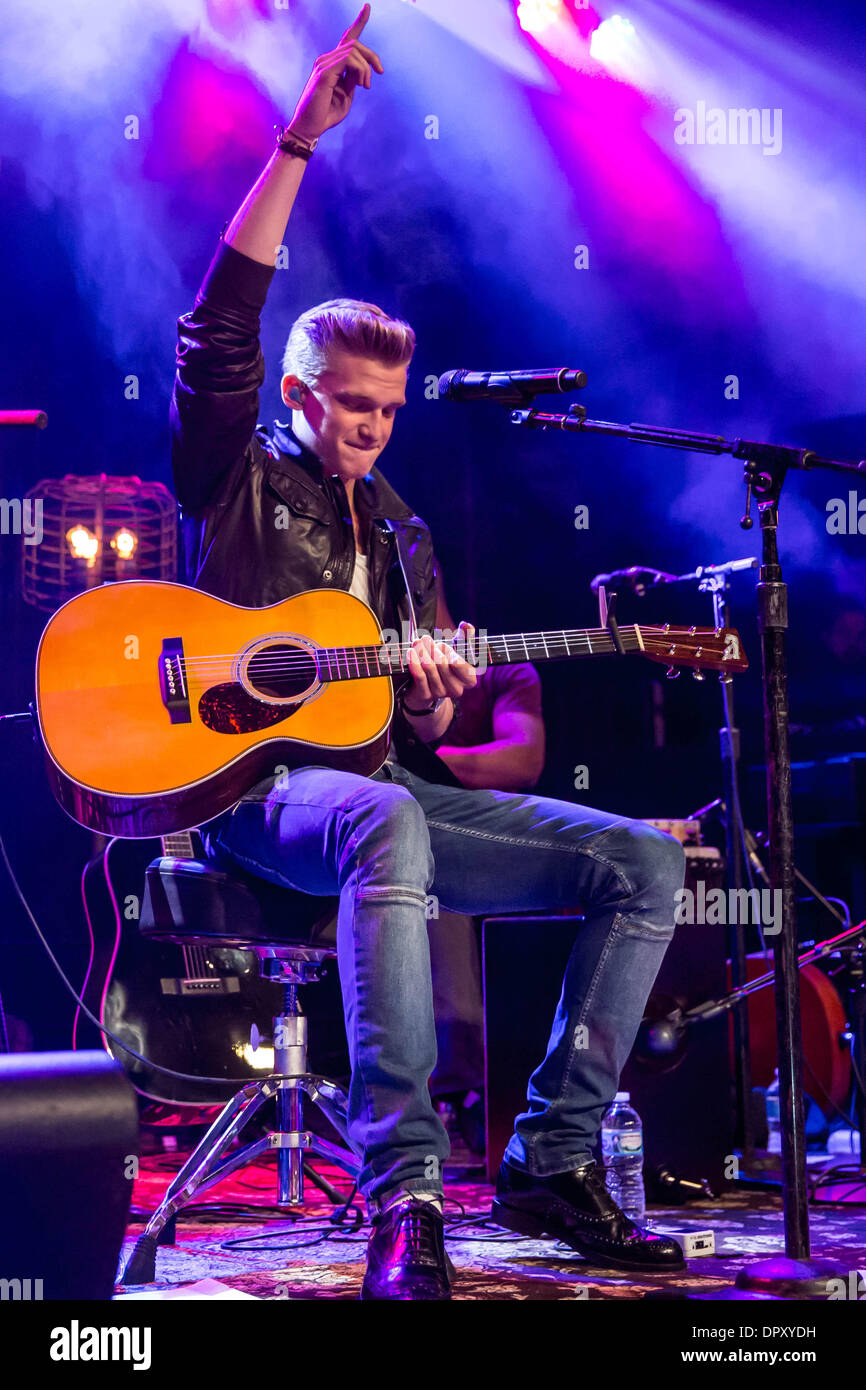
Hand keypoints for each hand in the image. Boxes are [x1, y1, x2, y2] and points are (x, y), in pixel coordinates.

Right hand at [288, 4, 382, 141]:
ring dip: (366, 68)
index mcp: (332, 64)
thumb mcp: (346, 96)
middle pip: (354, 43)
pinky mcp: (324, 72)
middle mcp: (326, 60)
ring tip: (365, 86)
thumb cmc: (326, 114)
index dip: (359, 22)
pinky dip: (359, 71)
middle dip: (372, 56)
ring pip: (353, 51)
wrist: (311, 128)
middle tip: (379, 72)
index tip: (368, 7)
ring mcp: (323, 64)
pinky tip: (360, 85)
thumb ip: (353, 80)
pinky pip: (348, 60)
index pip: (346, 38)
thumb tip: (362, 70)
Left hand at [405, 622, 477, 708]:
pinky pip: (420, 676)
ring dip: (422, 652)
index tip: (441, 644)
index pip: (462, 666)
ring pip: (430, 668)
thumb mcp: (458, 649)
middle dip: (432, 648)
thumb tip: (466, 625)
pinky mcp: (427, 695)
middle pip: (443, 664)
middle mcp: (457, 689)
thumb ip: (465, 636)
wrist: (429, 683)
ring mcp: (441, 693)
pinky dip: (414, 662)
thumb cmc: (447, 663)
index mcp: (469, 679)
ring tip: (417, 642)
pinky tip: (410, 652)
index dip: (450, 653)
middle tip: (425, 638)